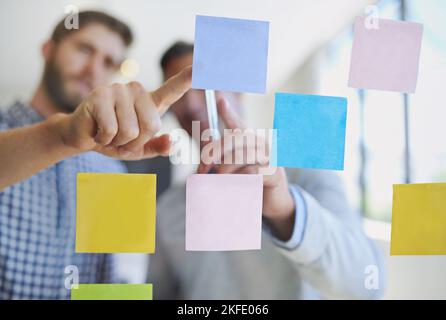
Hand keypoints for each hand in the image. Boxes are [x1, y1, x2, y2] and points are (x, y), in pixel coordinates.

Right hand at [55, 66, 191, 159]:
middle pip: (151, 126)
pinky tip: (97, 130)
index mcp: (150, 102)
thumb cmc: (114, 140)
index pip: (173, 89)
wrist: (83, 137)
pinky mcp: (100, 95)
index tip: (203, 65)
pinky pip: (111, 129)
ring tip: (108, 134)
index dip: (187, 78)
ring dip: (118, 142)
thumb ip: (157, 147)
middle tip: (121, 140)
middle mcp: (137, 91)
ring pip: (130, 130)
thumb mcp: (139, 149)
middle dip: (135, 143)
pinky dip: (104, 139)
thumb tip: (172, 141)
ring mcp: (118, 90)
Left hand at [197, 98, 295, 240]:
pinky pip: (252, 172)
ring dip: (225, 169)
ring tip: (217, 180)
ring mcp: (270, 157)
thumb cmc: (250, 183)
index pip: (238, 124)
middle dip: (215, 151)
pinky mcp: (274, 173)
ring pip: (242, 156)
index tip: (220, 100)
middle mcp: (261, 144)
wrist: (273, 201)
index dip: (229, 113)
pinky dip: (238, 179)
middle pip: (235, 139)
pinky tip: (234, 186)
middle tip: (203, 166)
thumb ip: (220, 163)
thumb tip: (203, 163)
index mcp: (250, 142)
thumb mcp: (234, 171)